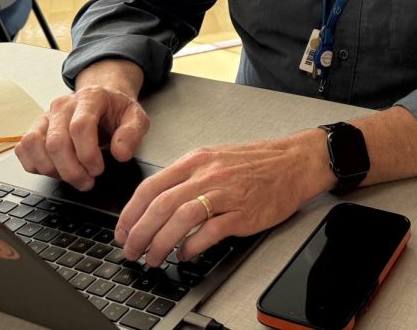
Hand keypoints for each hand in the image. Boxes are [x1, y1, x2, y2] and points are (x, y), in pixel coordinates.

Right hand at [14, 60, 149, 190]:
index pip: (80, 127)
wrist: (102, 101)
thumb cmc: (116, 111)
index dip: (88, 154)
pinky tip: (56, 169)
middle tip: (87, 181)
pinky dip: (36, 165)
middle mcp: (63, 105)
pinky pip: (24, 149)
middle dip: (72, 170)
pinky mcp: (35, 128)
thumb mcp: (136, 117)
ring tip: (72, 176)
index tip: (98, 169)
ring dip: (52, 170)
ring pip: (34, 145)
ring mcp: (46, 116)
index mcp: (90, 97)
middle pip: (56, 142)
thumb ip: (133, 133)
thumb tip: (121, 154)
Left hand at [115, 129, 334, 266]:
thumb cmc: (256, 162)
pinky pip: (209, 232)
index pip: (151, 186)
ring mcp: (225, 193)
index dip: (130, 213)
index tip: (121, 231)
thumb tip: (155, 203)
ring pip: (180, 219)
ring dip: (160, 243)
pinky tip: (184, 254)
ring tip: (153, 258)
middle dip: (139, 233)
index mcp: (196, 159)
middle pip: (160, 205)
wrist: (294, 163)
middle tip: (131, 250)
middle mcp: (207, 174)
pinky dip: (191, 246)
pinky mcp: (242, 212)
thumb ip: (186, 177)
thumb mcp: (214, 158)